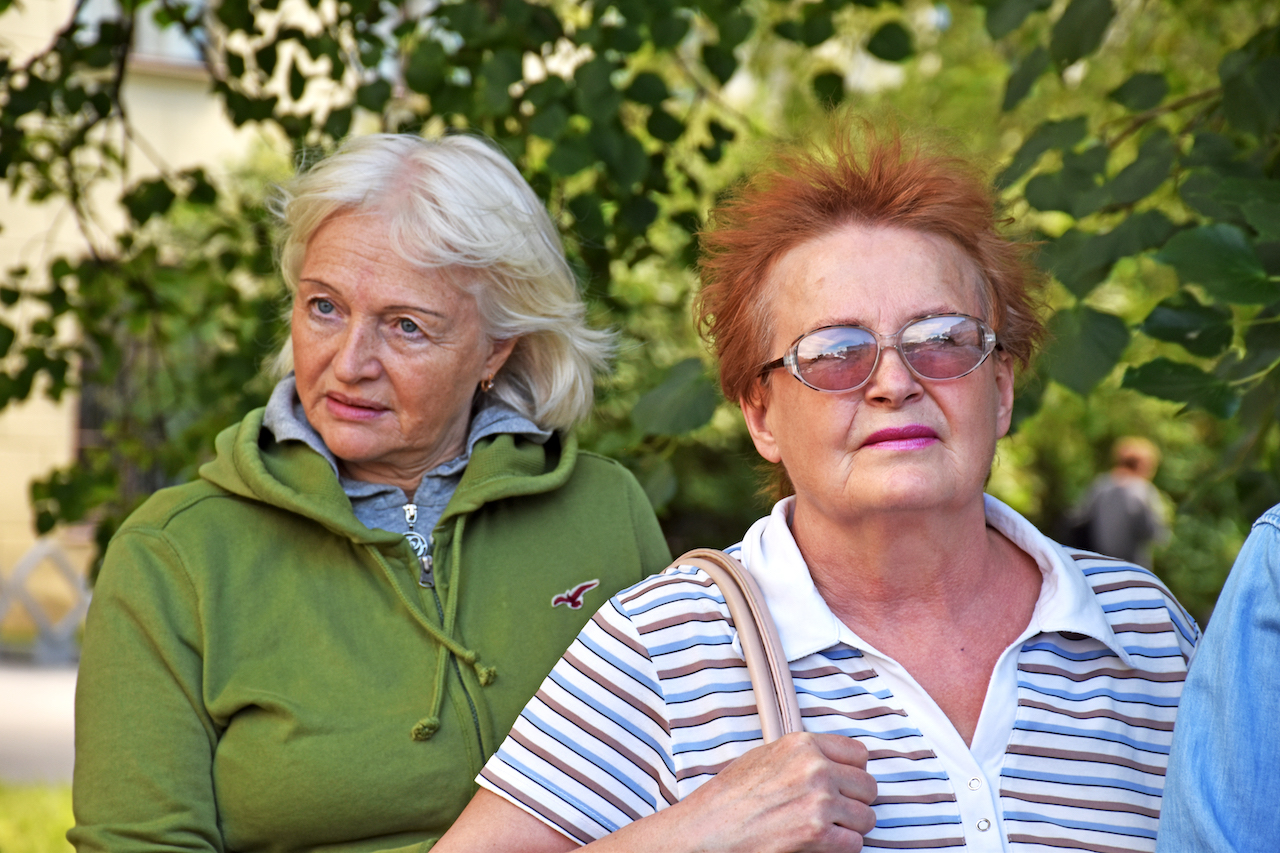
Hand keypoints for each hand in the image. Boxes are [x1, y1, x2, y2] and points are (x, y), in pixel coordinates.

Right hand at [660, 731, 876, 852]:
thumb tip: (834, 762)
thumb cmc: (731, 796)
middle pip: (868, 786)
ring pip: (866, 817)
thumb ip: (803, 755)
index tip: (844, 784)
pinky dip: (843, 847)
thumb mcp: (766, 757)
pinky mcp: (817, 834)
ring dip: (851, 827)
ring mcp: (818, 801)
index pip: (859, 754)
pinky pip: (855, 842)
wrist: (709, 829)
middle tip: (835, 812)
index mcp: (802, 744)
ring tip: (827, 829)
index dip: (853, 772)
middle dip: (855, 802)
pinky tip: (822, 844)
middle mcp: (815, 768)